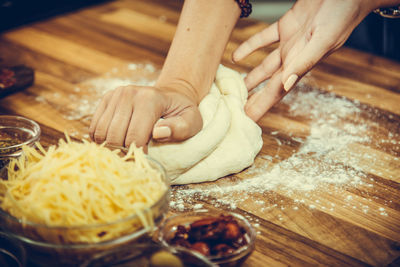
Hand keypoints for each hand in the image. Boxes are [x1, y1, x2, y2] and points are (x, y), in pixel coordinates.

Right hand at [89, 85, 202, 148]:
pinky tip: (115, 143)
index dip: (138, 153)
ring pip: (101, 132)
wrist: (171, 94)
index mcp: (149, 99)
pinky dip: (101, 140)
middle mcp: (128, 93)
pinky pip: (95, 127)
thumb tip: (158, 132)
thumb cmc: (181, 112)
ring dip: (111, 147)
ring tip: (125, 150)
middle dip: (123, 152)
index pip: (134, 135)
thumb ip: (180, 129)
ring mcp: (115, 94)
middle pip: (114, 135)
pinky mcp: (106, 98)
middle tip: (134, 157)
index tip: (146, 160)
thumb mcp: (192, 121)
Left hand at [233, 0, 379, 120]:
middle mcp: (293, 58)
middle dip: (253, 98)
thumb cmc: (341, 15)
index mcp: (300, 65)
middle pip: (269, 84)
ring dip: (250, 77)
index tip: (247, 120)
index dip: (261, 106)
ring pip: (265, 65)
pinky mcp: (287, 25)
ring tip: (235, 88)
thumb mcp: (322, 41)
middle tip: (236, 110)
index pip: (277, 92)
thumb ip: (303, 63)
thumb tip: (286, 86)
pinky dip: (250, 47)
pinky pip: (264, 39)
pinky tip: (236, 56)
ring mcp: (289, 43)